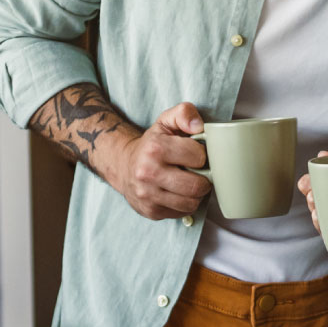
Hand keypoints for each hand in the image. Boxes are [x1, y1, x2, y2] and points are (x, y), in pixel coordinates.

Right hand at [107, 102, 211, 220]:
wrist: (123, 165)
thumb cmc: (152, 144)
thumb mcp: (166, 122)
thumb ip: (184, 113)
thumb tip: (199, 126)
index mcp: (155, 148)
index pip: (199, 157)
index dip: (202, 155)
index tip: (196, 155)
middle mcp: (148, 173)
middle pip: (197, 186)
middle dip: (204, 179)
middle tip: (199, 173)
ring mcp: (148, 195)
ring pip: (191, 203)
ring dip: (196, 194)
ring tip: (189, 183)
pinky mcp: (151, 211)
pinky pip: (182, 212)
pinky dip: (185, 204)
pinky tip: (178, 193)